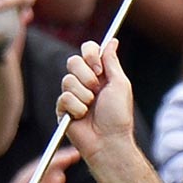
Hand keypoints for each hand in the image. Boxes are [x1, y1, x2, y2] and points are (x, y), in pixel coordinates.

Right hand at [58, 40, 134, 161]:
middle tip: (97, 90)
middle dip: (86, 76)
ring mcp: (72, 95)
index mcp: (99, 74)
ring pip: (67, 80)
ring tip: (91, 107)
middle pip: (73, 61)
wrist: (109, 140)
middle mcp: (85, 82)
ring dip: (84, 95)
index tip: (99, 68)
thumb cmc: (118, 115)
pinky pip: (63, 98)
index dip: (90, 55)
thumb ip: (112, 62)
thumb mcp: (120, 84)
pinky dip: (76, 108)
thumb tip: (112, 42)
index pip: (87, 51)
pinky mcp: (63, 109)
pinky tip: (82, 116)